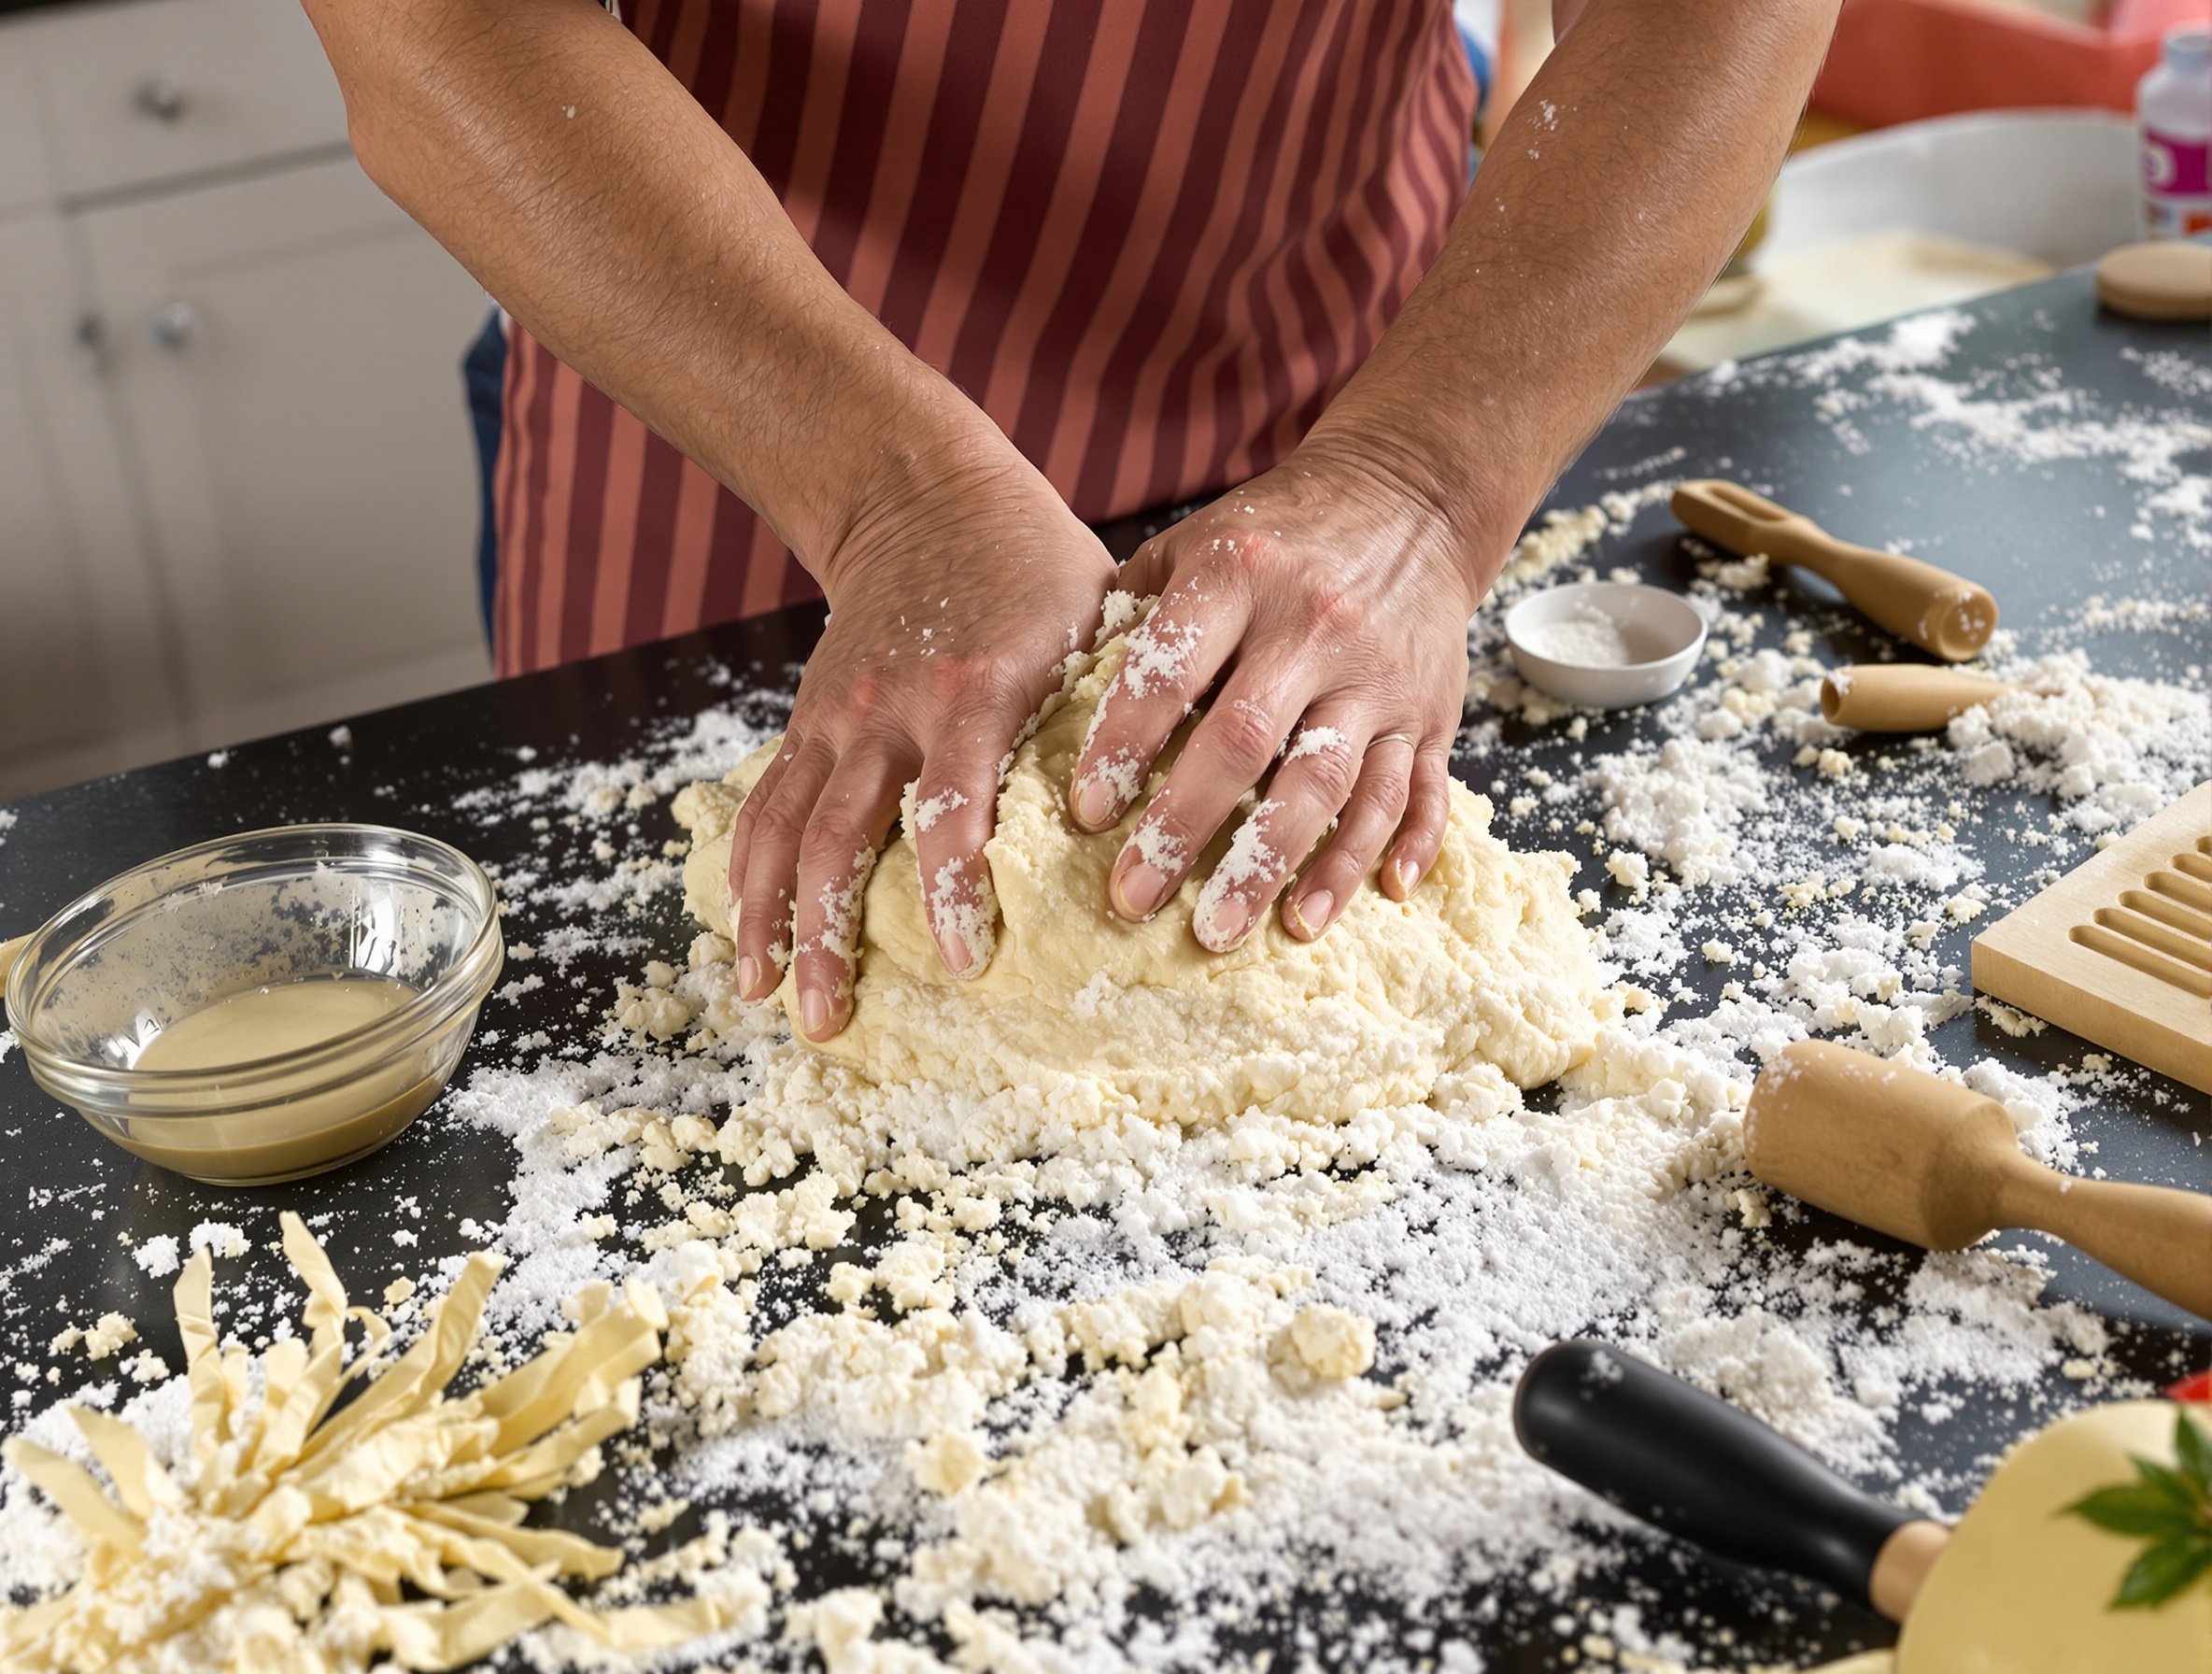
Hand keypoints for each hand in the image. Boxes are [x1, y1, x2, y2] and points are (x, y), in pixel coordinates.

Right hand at [725, 447, 1115, 1041]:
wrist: (922, 496)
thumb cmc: (1037, 568)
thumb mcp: (1096, 622)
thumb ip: (1130, 711)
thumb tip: (1202, 809)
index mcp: (976, 690)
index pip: (952, 805)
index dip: (952, 888)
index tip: (962, 962)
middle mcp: (891, 710)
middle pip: (841, 838)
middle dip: (831, 936)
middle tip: (834, 1023)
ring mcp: (837, 718)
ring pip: (785, 831)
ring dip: (774, 922)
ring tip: (771, 1000)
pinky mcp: (807, 722)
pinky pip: (765, 805)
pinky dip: (748, 874)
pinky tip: (748, 936)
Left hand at [1069, 450, 1476, 951]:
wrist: (1411, 502)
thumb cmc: (1278, 538)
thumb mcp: (1196, 543)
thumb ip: (1130, 611)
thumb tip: (1051, 692)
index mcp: (1242, 578)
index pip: (1173, 671)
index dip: (1125, 744)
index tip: (1086, 812)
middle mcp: (1316, 630)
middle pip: (1247, 744)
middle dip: (1185, 830)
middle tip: (1133, 899)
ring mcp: (1382, 679)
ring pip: (1334, 786)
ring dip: (1280, 867)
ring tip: (1229, 929)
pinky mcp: (1434, 714)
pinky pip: (1421, 792)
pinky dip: (1398, 851)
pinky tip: (1368, 903)